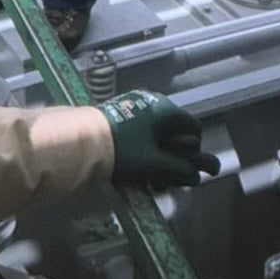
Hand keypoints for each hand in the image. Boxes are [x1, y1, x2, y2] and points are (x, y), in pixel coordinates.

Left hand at [99, 89, 220, 187]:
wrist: (84, 140)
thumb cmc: (124, 150)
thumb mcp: (155, 165)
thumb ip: (180, 170)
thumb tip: (195, 176)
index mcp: (167, 110)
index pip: (194, 129)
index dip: (193, 152)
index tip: (182, 169)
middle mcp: (154, 100)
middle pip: (174, 132)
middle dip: (172, 156)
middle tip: (162, 178)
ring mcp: (136, 101)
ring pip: (156, 131)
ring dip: (157, 153)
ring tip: (146, 175)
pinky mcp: (120, 108)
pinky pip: (141, 127)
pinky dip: (142, 144)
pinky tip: (132, 161)